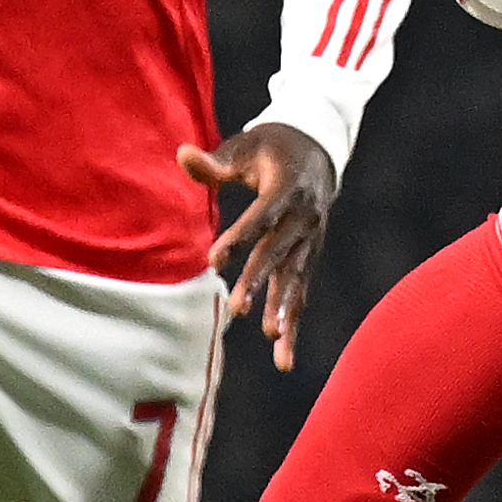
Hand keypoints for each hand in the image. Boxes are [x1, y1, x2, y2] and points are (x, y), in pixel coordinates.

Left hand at [181, 120, 330, 367]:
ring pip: (295, 278)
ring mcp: (310, 240)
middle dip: (259, 281)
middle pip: (278, 253)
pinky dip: (293, 323)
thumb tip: (181, 155)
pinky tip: (283, 357)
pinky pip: (301, 292)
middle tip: (237, 308)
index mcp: (287, 188)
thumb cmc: (272, 147)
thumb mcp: (246, 145)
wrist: (320, 148)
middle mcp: (304, 218)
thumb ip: (215, 160)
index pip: (262, 217)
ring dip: (284, 308)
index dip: (239, 237)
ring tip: (272, 337)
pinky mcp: (308, 256)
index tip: (215, 259)